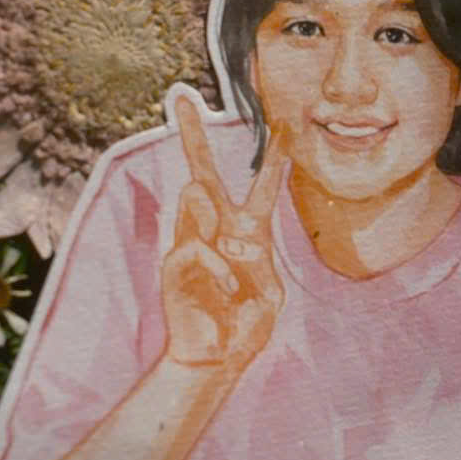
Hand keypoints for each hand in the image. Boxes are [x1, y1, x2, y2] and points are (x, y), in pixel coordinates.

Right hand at [162, 97, 287, 369]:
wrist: (218, 361)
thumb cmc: (245, 327)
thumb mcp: (270, 297)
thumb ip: (260, 268)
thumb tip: (236, 244)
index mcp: (250, 234)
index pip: (263, 187)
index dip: (274, 158)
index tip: (285, 123)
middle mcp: (218, 231)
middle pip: (203, 174)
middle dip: (192, 136)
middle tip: (181, 99)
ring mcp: (193, 245)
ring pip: (192, 199)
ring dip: (203, 207)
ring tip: (210, 217)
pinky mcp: (176, 267)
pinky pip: (195, 250)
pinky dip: (216, 269)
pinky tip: (226, 291)